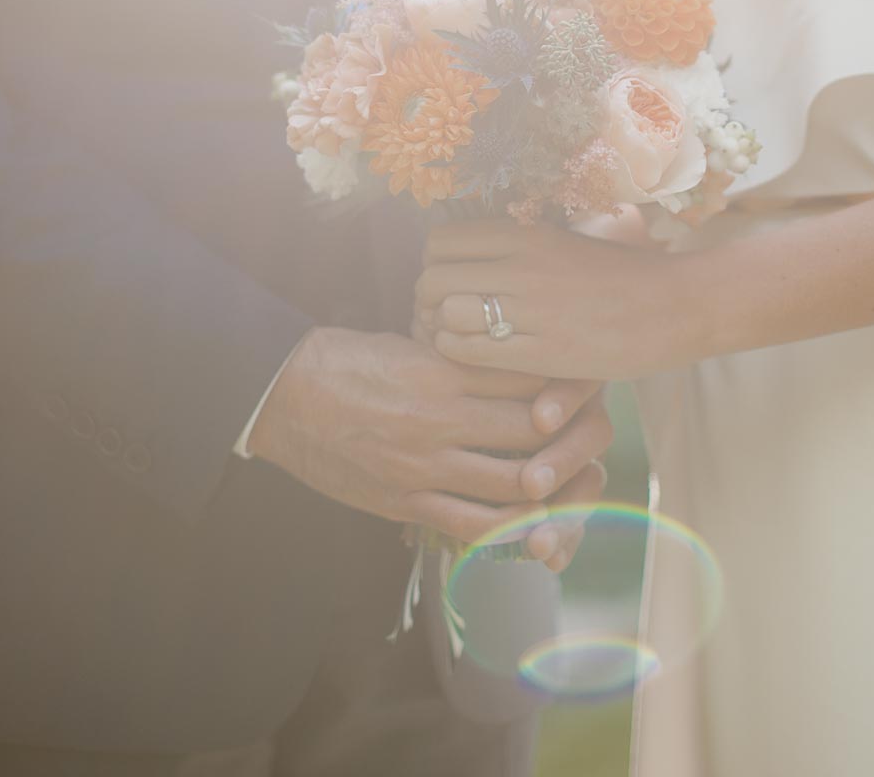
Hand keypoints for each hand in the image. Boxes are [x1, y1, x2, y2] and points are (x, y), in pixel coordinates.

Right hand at [248, 328, 613, 560]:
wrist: (280, 394)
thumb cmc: (345, 360)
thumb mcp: (409, 343)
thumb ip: (462, 360)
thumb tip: (514, 367)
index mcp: (443, 369)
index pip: (528, 376)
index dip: (565, 383)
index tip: (586, 386)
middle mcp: (441, 417)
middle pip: (534, 429)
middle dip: (571, 434)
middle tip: (593, 436)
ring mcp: (423, 464)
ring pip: (515, 483)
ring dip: (552, 486)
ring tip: (573, 482)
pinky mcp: (405, 500)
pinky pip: (471, 526)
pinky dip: (511, 529)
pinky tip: (534, 525)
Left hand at [416, 222, 710, 380]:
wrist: (676, 304)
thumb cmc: (621, 273)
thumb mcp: (564, 241)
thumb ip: (517, 244)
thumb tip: (470, 244)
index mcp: (524, 233)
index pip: (440, 242)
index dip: (433, 265)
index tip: (447, 282)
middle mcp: (520, 265)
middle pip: (432, 278)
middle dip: (428, 301)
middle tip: (442, 318)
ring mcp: (529, 308)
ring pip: (445, 314)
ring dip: (440, 330)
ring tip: (457, 339)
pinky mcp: (540, 351)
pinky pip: (468, 350)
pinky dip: (458, 354)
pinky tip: (476, 357)